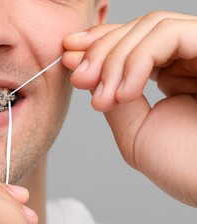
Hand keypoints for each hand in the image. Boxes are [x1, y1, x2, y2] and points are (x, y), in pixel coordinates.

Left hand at [63, 12, 196, 205]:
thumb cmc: (182, 167)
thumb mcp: (135, 130)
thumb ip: (113, 99)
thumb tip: (90, 72)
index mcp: (174, 75)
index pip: (133, 43)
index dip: (98, 43)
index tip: (68, 54)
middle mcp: (189, 59)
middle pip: (137, 30)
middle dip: (99, 51)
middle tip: (77, 77)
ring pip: (150, 27)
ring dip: (114, 59)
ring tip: (102, 98)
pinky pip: (168, 34)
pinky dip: (137, 60)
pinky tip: (125, 93)